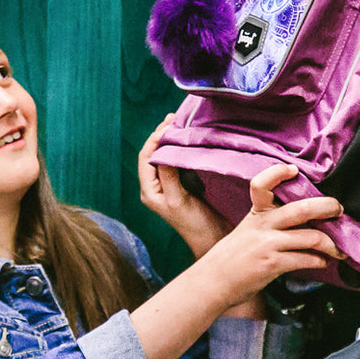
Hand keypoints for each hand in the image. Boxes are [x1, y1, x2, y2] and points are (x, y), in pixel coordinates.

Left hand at [139, 113, 228, 257]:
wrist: (213, 241)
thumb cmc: (195, 225)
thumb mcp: (178, 200)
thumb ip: (168, 176)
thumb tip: (163, 150)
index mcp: (150, 191)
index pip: (146, 157)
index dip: (154, 139)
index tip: (169, 125)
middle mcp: (157, 186)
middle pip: (154, 154)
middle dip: (163, 135)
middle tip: (175, 118)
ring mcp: (171, 184)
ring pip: (167, 156)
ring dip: (173, 140)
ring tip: (183, 124)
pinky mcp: (185, 184)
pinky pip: (180, 162)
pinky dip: (184, 149)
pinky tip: (192, 140)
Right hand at [194, 162, 345, 309]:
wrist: (213, 282)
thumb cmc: (234, 257)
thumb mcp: (248, 230)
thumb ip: (271, 222)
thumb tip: (306, 220)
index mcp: (256, 213)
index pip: (261, 184)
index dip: (277, 173)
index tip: (294, 170)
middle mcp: (263, 225)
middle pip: (302, 209)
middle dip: (328, 207)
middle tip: (339, 210)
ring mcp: (268, 244)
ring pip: (312, 236)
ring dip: (332, 244)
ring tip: (339, 249)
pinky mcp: (272, 264)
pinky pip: (306, 259)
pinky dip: (319, 261)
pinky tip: (322, 262)